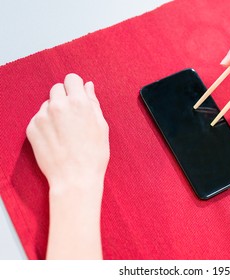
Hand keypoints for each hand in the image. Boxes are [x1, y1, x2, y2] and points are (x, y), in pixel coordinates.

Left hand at [26, 73, 108, 193]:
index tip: (78, 96)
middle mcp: (58, 105)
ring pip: (47, 104)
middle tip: (73, 116)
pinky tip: (56, 139)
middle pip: (57, 89)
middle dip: (65, 98)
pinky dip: (46, 124)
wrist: (75, 178)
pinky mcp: (32, 128)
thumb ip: (93, 102)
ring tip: (65, 131)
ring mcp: (42, 116)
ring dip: (55, 111)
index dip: (76, 87)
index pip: (72, 79)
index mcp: (79, 103)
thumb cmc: (93, 155)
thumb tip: (88, 86)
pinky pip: (39, 118)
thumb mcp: (102, 126)